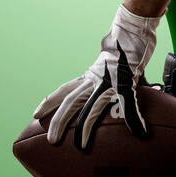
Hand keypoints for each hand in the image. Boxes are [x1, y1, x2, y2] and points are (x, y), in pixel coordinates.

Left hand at [33, 4, 160, 149]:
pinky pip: (129, 104)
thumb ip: (106, 81)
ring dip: (85, 127)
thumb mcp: (108, 67)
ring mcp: (108, 81)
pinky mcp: (126, 82)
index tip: (36, 114)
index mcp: (89, 76)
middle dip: (60, 121)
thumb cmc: (122, 50)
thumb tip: (111, 95)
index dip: (49, 102)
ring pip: (92, 107)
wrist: (132, 31)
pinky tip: (140, 132)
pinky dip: (134, 119)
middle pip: (71, 102)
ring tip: (81, 145)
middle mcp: (94, 79)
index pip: (64, 90)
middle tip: (51, 140)